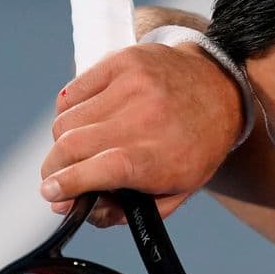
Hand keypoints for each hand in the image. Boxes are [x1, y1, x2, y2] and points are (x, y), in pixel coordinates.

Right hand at [40, 42, 244, 225]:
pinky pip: (71, 93)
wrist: (222, 88)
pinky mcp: (121, 62)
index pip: (97, 170)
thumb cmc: (198, 145)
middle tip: (56, 179)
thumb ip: (130, 210)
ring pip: (65, 121)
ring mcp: (131, 85)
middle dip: (54, 170)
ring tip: (81, 149)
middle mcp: (143, 117)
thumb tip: (83, 211)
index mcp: (158, 155)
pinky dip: (69, 113)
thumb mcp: (178, 189)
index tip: (52, 194)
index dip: (66, 185)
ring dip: (63, 142)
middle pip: (69, 146)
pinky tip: (88, 121)